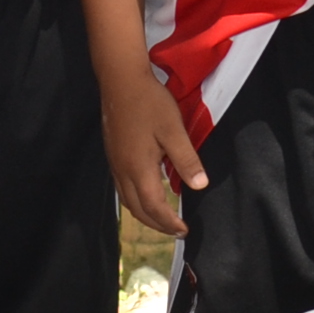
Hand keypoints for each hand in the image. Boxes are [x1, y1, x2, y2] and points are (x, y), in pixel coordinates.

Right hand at [99, 62, 204, 237]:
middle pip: (138, 209)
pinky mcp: (114, 156)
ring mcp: (115, 164)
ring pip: (128, 201)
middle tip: (177, 231)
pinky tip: (149, 195)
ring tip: (164, 220)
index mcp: (138, 168)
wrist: (121, 81)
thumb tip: (199, 185)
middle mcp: (122, 171)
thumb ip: (186, 160)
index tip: (185, 230)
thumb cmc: (150, 103)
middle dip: (157, 225)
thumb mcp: (174, 130)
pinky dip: (137, 200)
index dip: (169, 222)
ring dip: (146, 214)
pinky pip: (123, 189)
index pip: (154, 206)